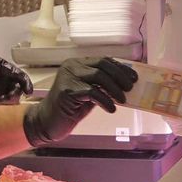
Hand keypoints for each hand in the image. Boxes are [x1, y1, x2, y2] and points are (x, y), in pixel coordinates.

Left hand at [0, 58, 32, 104]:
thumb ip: (11, 70)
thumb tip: (23, 78)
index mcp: (6, 71)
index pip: (21, 78)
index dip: (27, 84)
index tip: (28, 91)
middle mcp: (4, 81)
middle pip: (18, 89)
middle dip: (18, 92)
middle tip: (13, 94)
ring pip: (12, 97)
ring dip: (11, 98)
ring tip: (4, 98)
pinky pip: (4, 104)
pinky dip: (4, 103)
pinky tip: (0, 101)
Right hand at [22, 57, 137, 144]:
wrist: (47, 122)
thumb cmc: (70, 108)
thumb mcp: (89, 94)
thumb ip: (102, 86)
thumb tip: (125, 84)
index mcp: (78, 63)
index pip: (103, 60)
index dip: (121, 68)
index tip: (134, 77)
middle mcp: (72, 66)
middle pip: (102, 65)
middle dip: (120, 76)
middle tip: (130, 89)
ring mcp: (68, 77)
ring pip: (98, 76)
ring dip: (114, 89)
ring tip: (122, 100)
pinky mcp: (66, 90)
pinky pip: (92, 92)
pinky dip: (105, 100)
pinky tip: (111, 108)